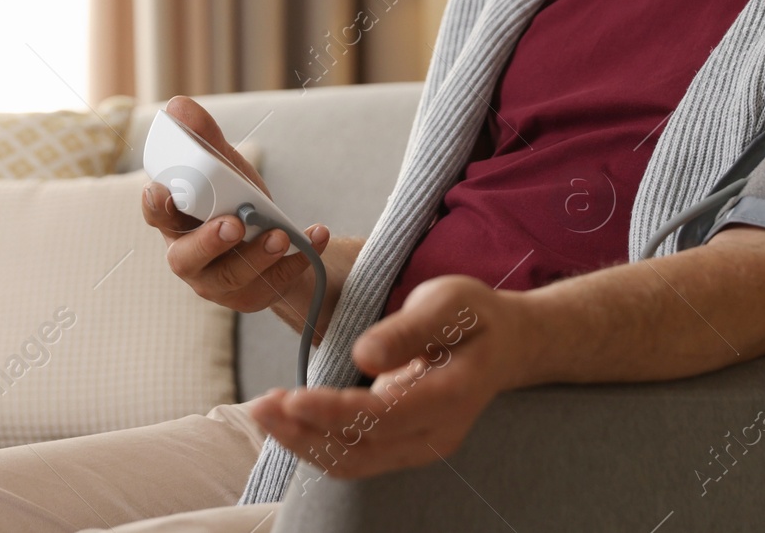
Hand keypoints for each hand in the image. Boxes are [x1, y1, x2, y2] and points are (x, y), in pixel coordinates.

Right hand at [141, 95, 330, 314]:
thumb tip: (180, 106)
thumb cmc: (237, 202)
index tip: (165, 191)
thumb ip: (204, 140)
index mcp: (176, 222)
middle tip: (234, 224)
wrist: (277, 243)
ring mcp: (216, 283)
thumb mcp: (226, 169)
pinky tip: (315, 236)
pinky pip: (271, 286)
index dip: (157, 205)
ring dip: (257, 255)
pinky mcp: (248, 298)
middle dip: (208, 241)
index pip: (156, 215)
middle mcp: (188, 256)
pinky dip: (297, 260)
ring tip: (281, 235)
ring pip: (230, 277)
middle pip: (186, 258)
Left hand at [245, 274, 533, 479]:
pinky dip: (316, 443)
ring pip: (354, 462)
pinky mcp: (403, 445)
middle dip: (305, 432)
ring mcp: (420, 445)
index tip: (293, 396)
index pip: (386, 416)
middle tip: (259, 405)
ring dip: (303, 443)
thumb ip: (408, 329)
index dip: (335, 413)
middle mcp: (437, 433)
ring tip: (262, 412)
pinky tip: (286, 420)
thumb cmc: (474, 315)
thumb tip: (363, 356)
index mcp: (453, 395)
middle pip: (363, 450)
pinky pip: (355, 456)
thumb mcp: (448, 301)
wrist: (504, 344)